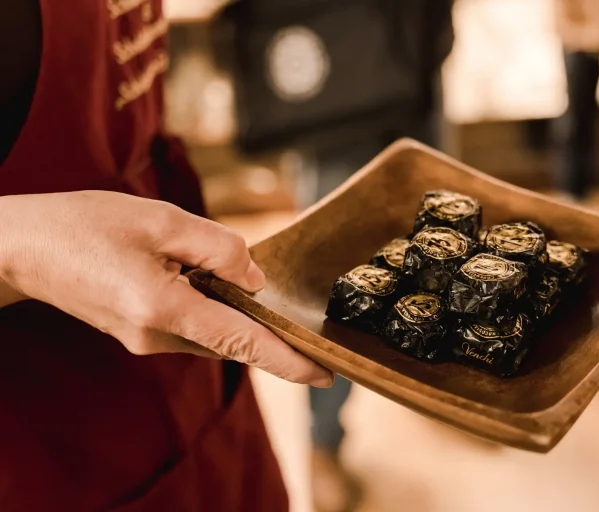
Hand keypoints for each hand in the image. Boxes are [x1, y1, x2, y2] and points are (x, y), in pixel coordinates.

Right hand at [0, 191, 332, 386]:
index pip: (243, 342)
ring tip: (222, 267)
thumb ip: (218, 248)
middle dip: (264, 322)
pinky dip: (210, 306)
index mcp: (163, 309)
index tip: (326, 374)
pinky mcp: (140, 334)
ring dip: (232, 308)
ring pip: (212, 329)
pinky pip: (192, 325)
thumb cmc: (84, 226)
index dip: (289, 360)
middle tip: (292, 304)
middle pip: (232, 336)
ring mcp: (145, 341)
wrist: (22, 247)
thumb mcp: (160, 220)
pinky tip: (198, 275)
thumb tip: (254, 277)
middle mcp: (156, 337)